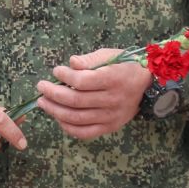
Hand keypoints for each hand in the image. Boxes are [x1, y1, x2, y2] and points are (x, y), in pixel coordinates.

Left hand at [35, 48, 150, 140]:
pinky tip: (58, 117)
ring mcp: (112, 116)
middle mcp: (113, 100)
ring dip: (56, 111)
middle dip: (53, 94)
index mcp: (113, 79)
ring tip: (43, 103)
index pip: (82, 82)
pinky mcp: (111, 127)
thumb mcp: (109, 55)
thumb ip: (90, 59)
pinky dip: (68, 127)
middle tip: (41, 87)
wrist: (147, 83)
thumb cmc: (124, 65)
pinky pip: (86, 132)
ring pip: (78, 118)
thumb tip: (71, 63)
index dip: (65, 76)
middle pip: (76, 101)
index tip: (55, 71)